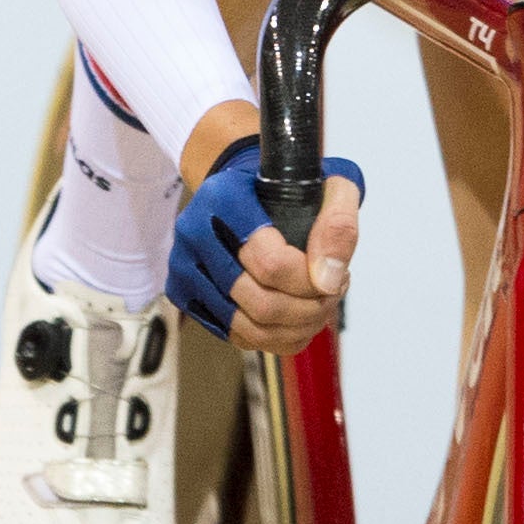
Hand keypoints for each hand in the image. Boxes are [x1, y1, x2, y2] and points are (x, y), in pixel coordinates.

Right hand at [168, 137, 363, 353]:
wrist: (245, 189)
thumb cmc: (288, 187)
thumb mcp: (329, 185)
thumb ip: (338, 224)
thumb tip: (327, 279)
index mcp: (224, 199)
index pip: (271, 264)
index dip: (311, 282)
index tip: (337, 277)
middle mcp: (195, 233)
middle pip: (260, 303)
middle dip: (309, 310)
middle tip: (332, 293)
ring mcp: (185, 267)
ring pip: (249, 328)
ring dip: (297, 327)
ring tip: (318, 304)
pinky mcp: (185, 295)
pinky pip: (238, 337)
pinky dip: (277, 337)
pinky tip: (296, 315)